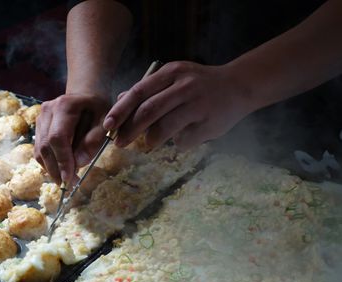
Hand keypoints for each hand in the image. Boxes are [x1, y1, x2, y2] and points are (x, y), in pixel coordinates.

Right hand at [34, 93, 110, 183]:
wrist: (85, 95)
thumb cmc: (98, 108)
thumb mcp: (104, 122)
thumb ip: (93, 141)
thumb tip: (78, 164)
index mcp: (64, 105)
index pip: (57, 137)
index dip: (62, 160)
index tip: (69, 178)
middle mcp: (47, 110)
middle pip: (45, 146)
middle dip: (56, 169)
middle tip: (69, 185)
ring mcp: (40, 118)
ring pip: (40, 150)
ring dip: (52, 169)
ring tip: (66, 181)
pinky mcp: (38, 127)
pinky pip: (39, 150)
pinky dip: (49, 163)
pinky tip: (60, 171)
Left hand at [103, 61, 254, 150]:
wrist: (240, 85)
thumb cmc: (199, 85)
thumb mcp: (173, 78)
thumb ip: (148, 89)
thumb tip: (119, 99)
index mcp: (172, 72)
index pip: (139, 92)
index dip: (121, 110)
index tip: (107, 126)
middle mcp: (185, 86)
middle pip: (149, 111)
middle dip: (130, 130)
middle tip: (119, 143)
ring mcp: (199, 104)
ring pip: (166, 128)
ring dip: (152, 139)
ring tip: (149, 143)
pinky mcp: (211, 123)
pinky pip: (185, 140)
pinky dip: (178, 143)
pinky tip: (183, 138)